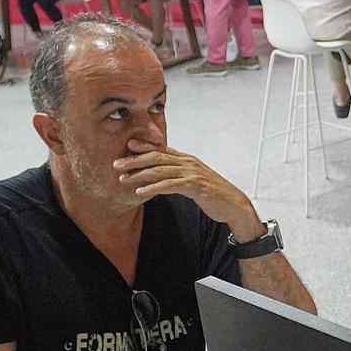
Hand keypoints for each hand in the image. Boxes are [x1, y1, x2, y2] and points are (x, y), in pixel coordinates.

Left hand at [114, 140, 262, 235]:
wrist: (233, 205)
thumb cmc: (212, 194)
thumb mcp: (193, 181)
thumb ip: (177, 176)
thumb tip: (159, 178)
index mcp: (187, 159)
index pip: (162, 149)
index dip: (144, 146)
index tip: (127, 146)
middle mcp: (188, 162)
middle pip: (157, 157)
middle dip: (134, 159)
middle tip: (116, 164)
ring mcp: (192, 173)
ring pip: (160, 170)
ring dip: (139, 174)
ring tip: (123, 179)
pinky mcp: (194, 186)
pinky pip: (169, 185)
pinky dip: (153, 188)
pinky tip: (140, 192)